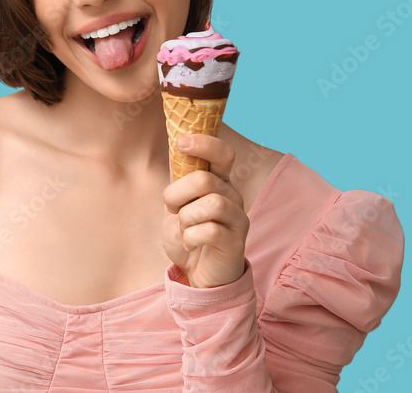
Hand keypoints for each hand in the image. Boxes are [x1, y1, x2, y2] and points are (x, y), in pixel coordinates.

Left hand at [161, 133, 248, 287]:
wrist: (197, 271)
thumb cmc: (188, 232)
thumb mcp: (177, 202)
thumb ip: (179, 178)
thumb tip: (176, 141)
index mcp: (218, 181)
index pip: (222, 153)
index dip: (204, 143)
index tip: (181, 142)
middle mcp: (232, 195)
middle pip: (204, 179)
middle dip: (177, 195)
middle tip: (174, 210)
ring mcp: (237, 218)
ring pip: (211, 204)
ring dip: (186, 219)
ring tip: (185, 229)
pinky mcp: (236, 241)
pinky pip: (210, 231)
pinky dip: (191, 238)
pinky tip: (190, 243)